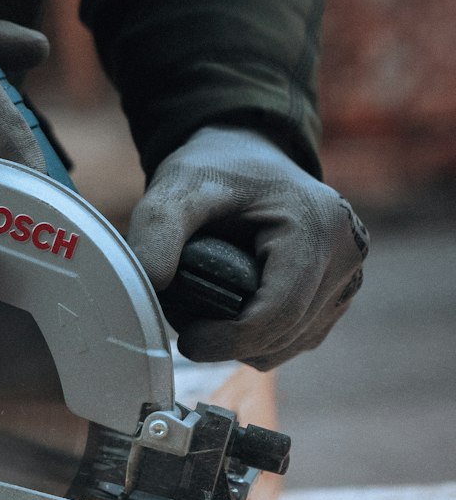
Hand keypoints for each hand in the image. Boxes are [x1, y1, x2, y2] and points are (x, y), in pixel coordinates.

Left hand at [126, 126, 368, 369]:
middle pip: (286, 333)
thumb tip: (151, 284)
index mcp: (318, 225)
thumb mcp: (179, 188)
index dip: (229, 338)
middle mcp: (347, 254)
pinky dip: (260, 339)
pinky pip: (296, 339)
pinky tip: (231, 315)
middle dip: (231, 341)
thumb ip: (157, 230)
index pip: (279, 310)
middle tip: (184, 320)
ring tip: (205, 311)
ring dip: (244, 343)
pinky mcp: (337, 294)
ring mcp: (347, 277)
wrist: (247, 155)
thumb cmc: (217, 169)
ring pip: (291, 343)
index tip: (186, 342)